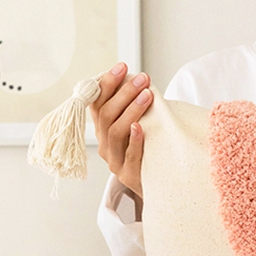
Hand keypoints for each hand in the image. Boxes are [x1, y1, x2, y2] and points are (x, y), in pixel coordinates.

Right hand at [89, 62, 152, 199]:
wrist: (158, 189)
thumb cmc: (150, 153)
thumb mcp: (138, 129)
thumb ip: (132, 110)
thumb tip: (136, 78)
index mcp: (102, 132)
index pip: (97, 103)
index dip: (107, 83)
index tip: (122, 66)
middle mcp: (105, 146)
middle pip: (106, 115)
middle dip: (124, 93)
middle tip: (143, 79)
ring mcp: (115, 162)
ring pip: (115, 132)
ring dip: (131, 110)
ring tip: (147, 95)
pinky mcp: (129, 177)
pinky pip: (129, 155)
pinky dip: (134, 139)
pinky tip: (140, 126)